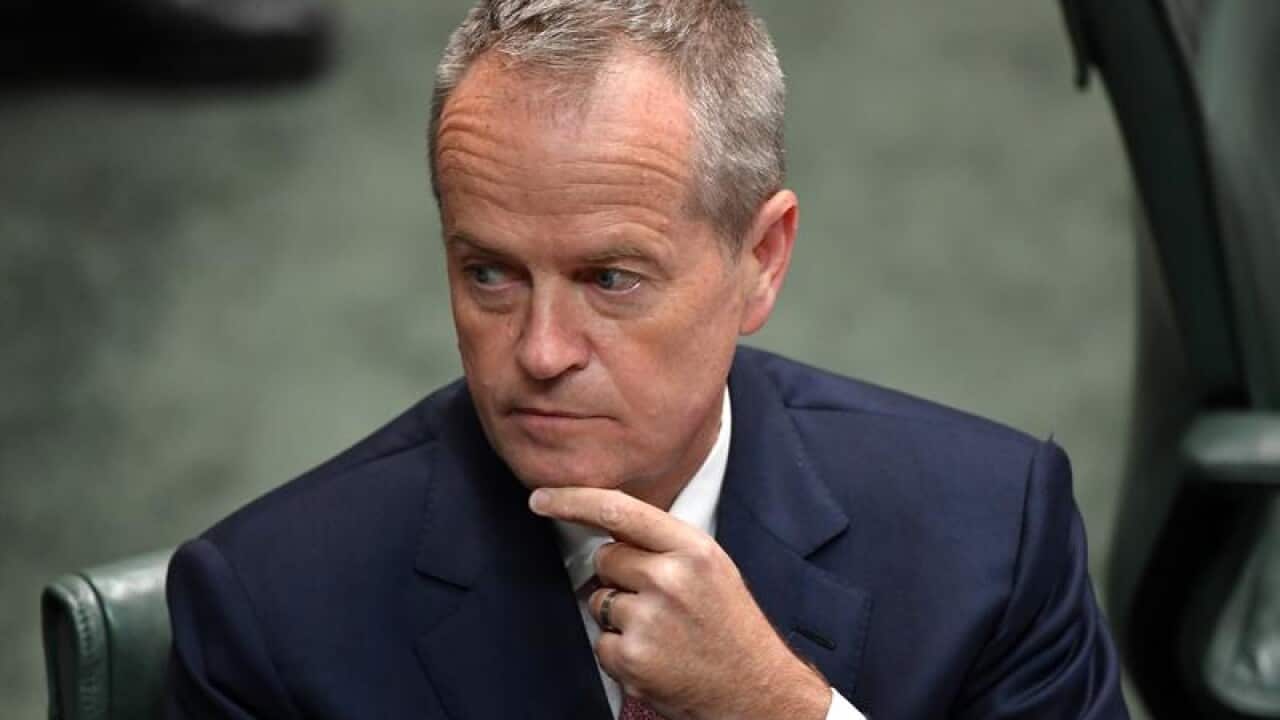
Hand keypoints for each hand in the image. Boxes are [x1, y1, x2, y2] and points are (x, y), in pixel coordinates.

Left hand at [529, 487, 830, 719]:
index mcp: (693, 549)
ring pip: (599, 602)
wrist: (755, 691)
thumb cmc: (731, 627)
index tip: (540, 498)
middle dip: (618, 577)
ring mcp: (649, 620)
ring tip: (663, 633)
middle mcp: (670, 579)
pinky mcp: (632, 659)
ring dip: (620, 617)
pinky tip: (656, 657)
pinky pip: (601, 642)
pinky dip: (620, 652)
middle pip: (605, 559)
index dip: (572, 500)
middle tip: (659, 601)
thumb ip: (665, 545)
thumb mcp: (712, 568)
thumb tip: (609, 533)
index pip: (619, 511)